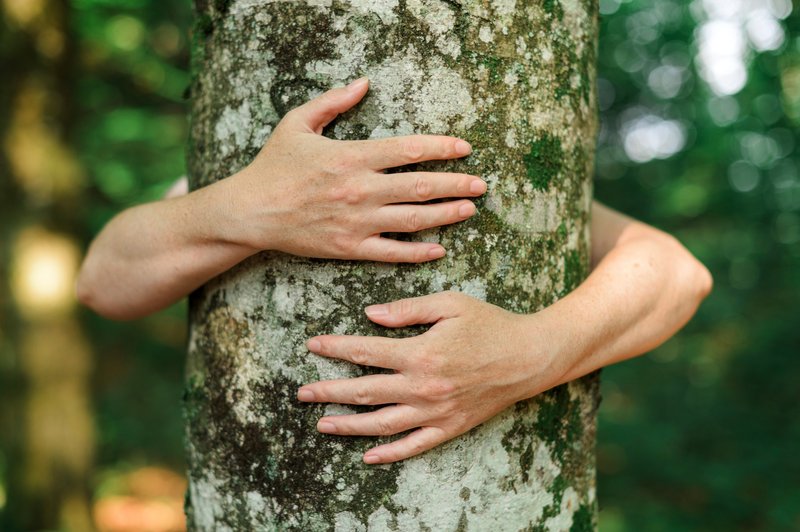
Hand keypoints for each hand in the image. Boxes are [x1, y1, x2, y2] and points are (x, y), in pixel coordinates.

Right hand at [216, 78, 485, 261]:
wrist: (250, 212)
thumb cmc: (273, 166)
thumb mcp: (297, 123)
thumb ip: (333, 102)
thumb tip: (363, 83)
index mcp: (351, 156)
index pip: (408, 150)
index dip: (441, 148)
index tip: (464, 148)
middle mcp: (360, 190)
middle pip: (420, 186)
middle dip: (455, 184)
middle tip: (480, 184)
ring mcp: (357, 222)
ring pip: (413, 220)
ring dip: (446, 214)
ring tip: (469, 210)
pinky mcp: (349, 248)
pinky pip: (392, 253)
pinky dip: (418, 252)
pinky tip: (439, 249)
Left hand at [297, 291, 561, 463]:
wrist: (530, 357)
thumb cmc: (491, 324)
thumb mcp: (450, 304)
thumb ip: (408, 310)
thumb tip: (370, 315)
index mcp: (421, 354)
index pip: (365, 353)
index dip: (335, 349)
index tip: (313, 345)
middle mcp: (423, 388)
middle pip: (365, 392)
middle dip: (329, 392)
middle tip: (302, 392)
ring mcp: (436, 412)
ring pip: (382, 424)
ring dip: (349, 425)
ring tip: (322, 424)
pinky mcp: (450, 427)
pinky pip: (414, 446)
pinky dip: (390, 453)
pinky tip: (368, 456)